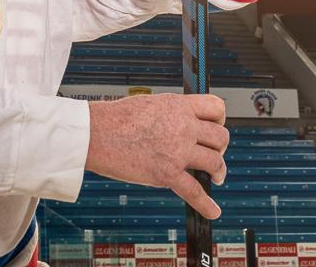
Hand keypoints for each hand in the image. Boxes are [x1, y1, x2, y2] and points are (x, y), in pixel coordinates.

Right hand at [85, 94, 228, 218]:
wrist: (95, 133)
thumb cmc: (114, 118)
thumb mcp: (149, 103)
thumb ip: (170, 113)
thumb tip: (178, 122)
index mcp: (177, 106)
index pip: (216, 107)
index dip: (220, 118)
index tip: (216, 126)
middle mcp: (182, 126)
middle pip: (220, 136)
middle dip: (220, 146)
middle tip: (212, 153)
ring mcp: (177, 150)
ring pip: (215, 161)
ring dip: (218, 171)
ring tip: (215, 176)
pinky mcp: (167, 173)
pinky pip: (195, 191)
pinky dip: (206, 205)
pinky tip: (213, 211)